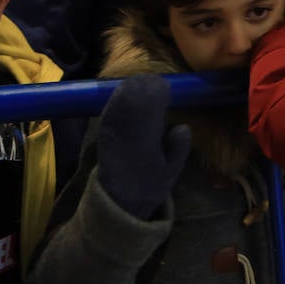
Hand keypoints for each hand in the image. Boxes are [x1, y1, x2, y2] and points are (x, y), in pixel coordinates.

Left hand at [97, 76, 190, 219]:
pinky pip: (115, 98)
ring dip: (139, 87)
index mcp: (141, 138)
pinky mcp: (103, 123)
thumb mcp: (172, 172)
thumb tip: (181, 127)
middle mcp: (122, 127)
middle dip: (150, 85)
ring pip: (122, 90)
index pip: (146, 101)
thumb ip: (179, 148)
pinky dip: (128, 92)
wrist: (116, 197)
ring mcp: (109, 123)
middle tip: (162, 93)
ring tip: (151, 96)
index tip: (170, 95)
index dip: (160, 91)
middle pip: (132, 89)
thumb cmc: (148, 185)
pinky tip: (137, 99)